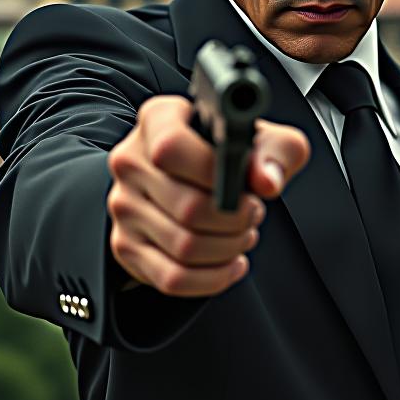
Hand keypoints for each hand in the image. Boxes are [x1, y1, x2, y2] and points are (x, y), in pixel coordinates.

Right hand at [107, 94, 310, 297]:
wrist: (188, 175)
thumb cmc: (225, 155)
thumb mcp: (261, 139)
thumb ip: (275, 151)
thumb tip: (267, 181)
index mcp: (158, 121)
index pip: (173, 148)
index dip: (217, 174)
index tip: (245, 186)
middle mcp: (131, 162)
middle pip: (189, 208)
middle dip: (236, 220)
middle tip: (253, 214)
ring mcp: (124, 207)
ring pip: (185, 247)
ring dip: (229, 248)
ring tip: (243, 234)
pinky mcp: (127, 247)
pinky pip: (173, 278)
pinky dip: (214, 278)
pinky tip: (232, 263)